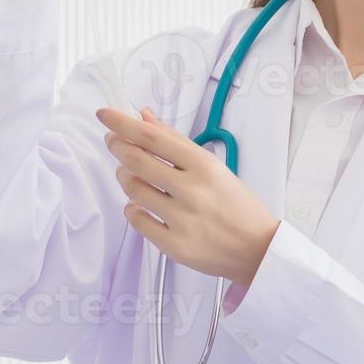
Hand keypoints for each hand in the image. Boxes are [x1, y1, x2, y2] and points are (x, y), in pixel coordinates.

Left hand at [98, 106, 280, 289]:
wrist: (258, 248)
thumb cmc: (238, 205)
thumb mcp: (214, 166)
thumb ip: (176, 141)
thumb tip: (145, 116)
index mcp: (204, 166)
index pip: (153, 138)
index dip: (123, 123)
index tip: (105, 115)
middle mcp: (192, 190)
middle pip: (136, 161)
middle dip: (117, 146)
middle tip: (113, 141)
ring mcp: (182, 219)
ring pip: (133, 189)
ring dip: (124, 176)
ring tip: (130, 174)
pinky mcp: (174, 245)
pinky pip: (137, 220)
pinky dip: (132, 208)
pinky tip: (139, 204)